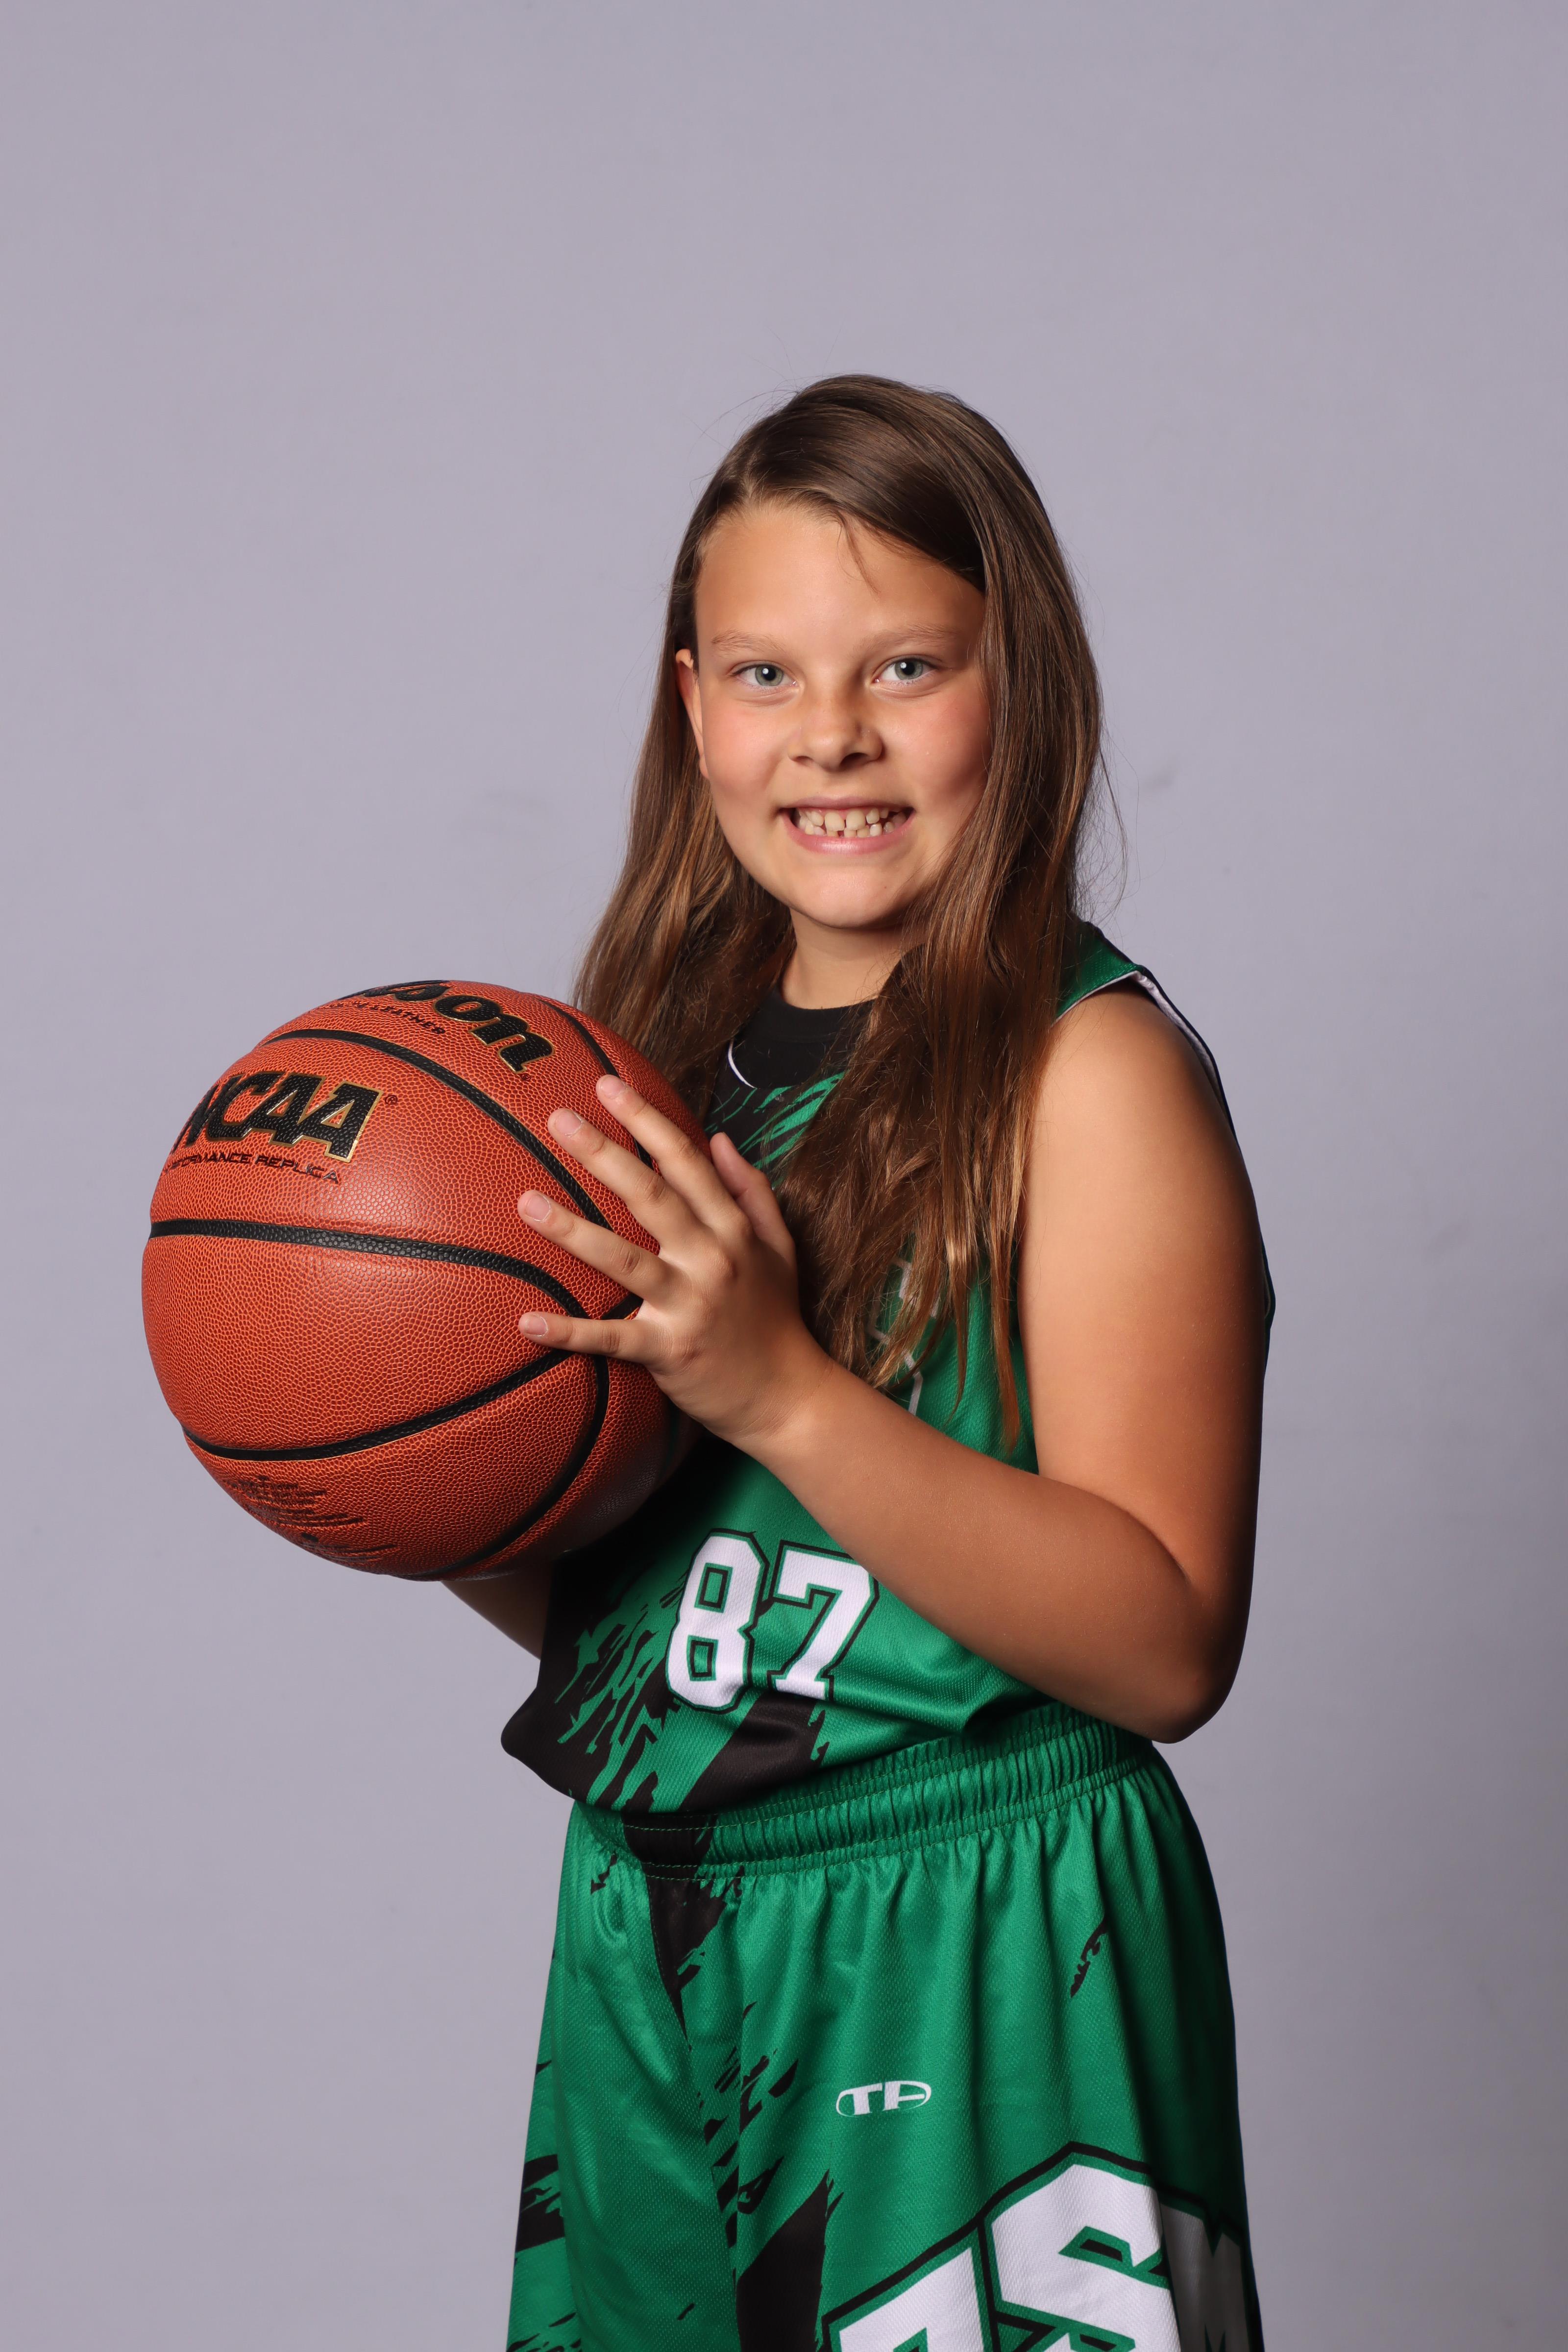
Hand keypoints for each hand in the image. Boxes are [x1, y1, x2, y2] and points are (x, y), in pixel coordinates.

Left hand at [516, 1075, 831, 1451]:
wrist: (788, 1397)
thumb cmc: (777, 1318)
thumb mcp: (779, 1247)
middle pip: (650, 1197)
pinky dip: (570, 1332)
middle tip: (557, 1119)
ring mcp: (689, 1306)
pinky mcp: (670, 1352)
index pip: (685, 1163)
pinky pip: (612, 1339)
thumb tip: (719, 1138)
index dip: (646, 1121)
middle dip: (603, 1154)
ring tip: (526, 1202)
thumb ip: (750, 1191)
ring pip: (624, 1260)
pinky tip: (526, 1321)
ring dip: (572, 1231)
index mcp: (732, 1230)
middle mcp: (711, 1260)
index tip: (608, 1087)